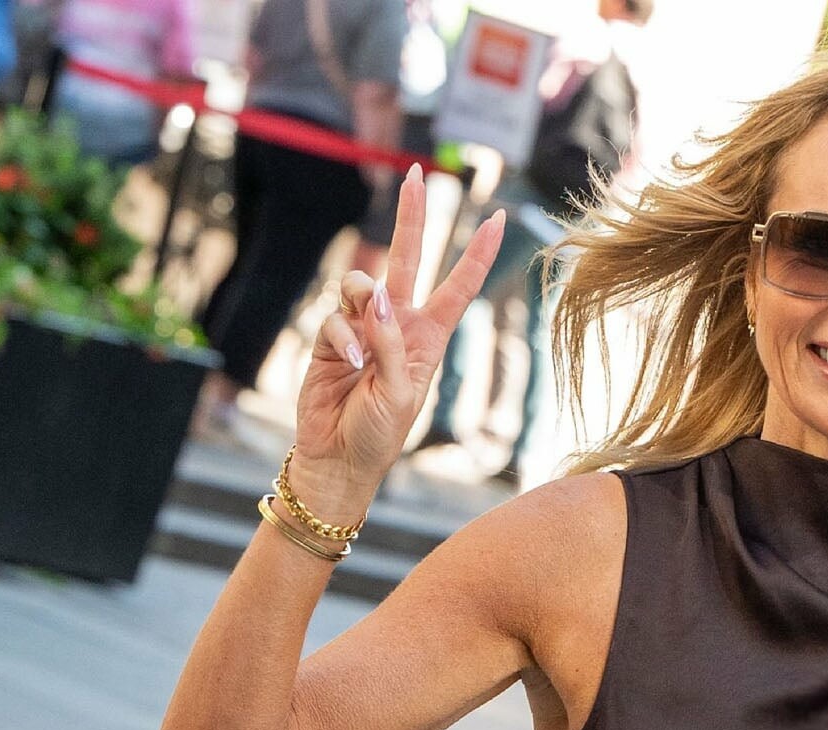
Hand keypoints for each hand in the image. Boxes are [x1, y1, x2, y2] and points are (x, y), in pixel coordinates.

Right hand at [289, 166, 505, 516]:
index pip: (459, 286)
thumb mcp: (401, 392)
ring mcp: (361, 328)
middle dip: (412, 217)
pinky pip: (333, 318)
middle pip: (407, 259)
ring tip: (361, 350)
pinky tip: (346, 366)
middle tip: (416, 173)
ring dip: (361, 304)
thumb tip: (376, 296)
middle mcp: (398, 324)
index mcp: (430, 336)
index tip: (499, 217)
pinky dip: (340, 338)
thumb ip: (391, 342)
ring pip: (360, 284)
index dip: (478, 253)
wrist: (338, 458)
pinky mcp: (328, 338)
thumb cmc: (379, 433)